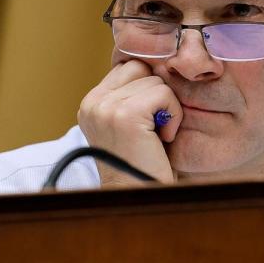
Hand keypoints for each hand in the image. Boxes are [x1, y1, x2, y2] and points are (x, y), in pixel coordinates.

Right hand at [78, 60, 182, 185]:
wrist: (138, 198)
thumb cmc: (142, 165)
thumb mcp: (128, 124)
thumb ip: (130, 96)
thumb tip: (155, 64)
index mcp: (90, 103)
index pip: (127, 67)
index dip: (146, 88)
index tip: (148, 119)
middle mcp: (92, 103)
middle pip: (140, 68)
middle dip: (156, 94)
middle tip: (153, 127)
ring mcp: (105, 108)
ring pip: (155, 81)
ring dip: (167, 108)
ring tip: (156, 136)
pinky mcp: (125, 115)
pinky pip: (164, 93)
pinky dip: (174, 115)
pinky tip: (163, 138)